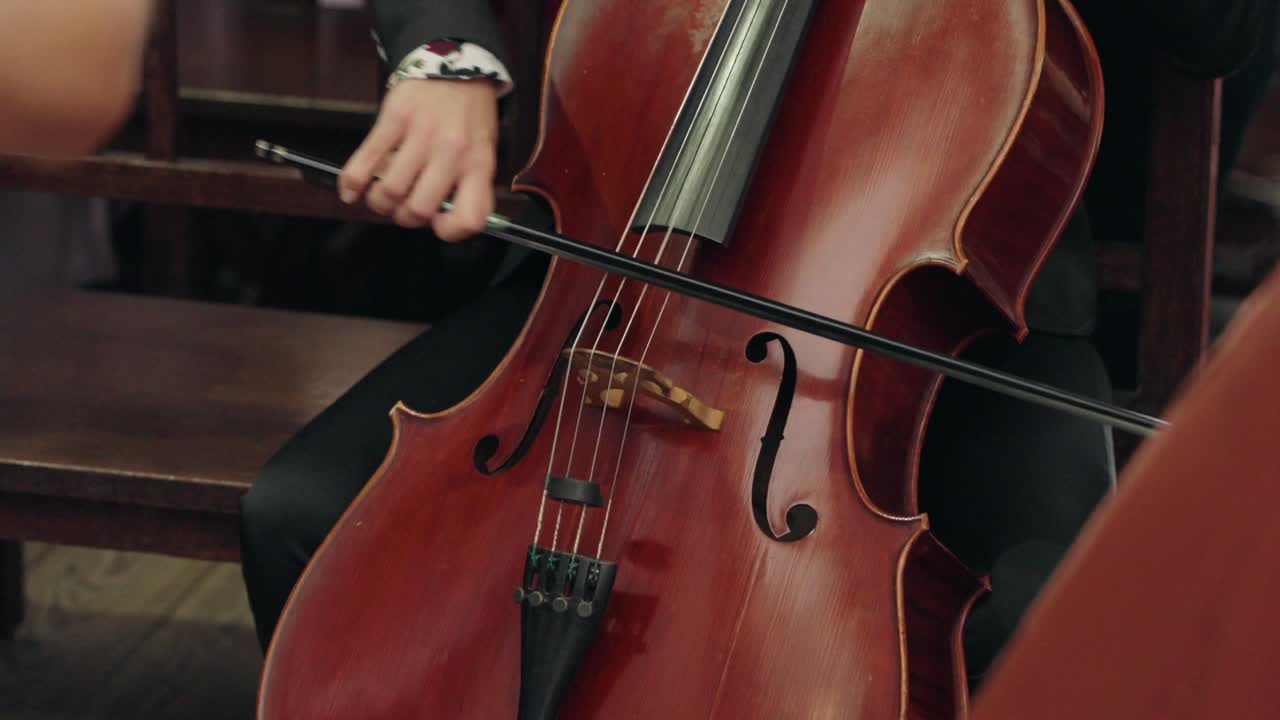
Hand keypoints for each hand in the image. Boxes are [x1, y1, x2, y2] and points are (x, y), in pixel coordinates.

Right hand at [340, 79, 498, 241]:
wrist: (456, 66)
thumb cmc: (469, 119)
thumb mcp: (482, 153)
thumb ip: (468, 187)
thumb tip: (439, 222)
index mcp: (478, 165)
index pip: (468, 218)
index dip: (448, 230)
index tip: (437, 223)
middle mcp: (452, 153)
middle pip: (418, 209)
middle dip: (405, 217)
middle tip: (403, 207)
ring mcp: (421, 135)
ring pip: (390, 190)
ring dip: (380, 202)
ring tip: (382, 194)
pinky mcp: (394, 119)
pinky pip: (365, 161)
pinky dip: (352, 183)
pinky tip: (351, 192)